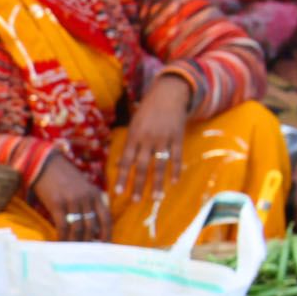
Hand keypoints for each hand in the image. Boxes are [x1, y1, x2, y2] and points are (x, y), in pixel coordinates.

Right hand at [32, 152, 110, 242]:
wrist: (45, 163)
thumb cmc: (62, 177)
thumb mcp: (81, 188)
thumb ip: (88, 204)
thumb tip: (90, 228)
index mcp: (95, 194)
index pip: (106, 218)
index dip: (107, 234)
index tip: (104, 246)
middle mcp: (86, 197)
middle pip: (91, 226)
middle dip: (88, 242)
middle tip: (84, 253)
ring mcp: (72, 200)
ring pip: (77, 228)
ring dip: (74, 242)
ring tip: (71, 251)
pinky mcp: (57, 203)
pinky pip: (62, 225)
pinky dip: (61, 237)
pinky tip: (59, 242)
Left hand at [112, 73, 190, 219]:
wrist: (168, 94)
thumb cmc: (147, 112)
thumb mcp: (134, 126)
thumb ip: (129, 145)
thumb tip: (121, 164)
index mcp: (134, 137)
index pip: (126, 161)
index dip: (122, 177)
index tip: (118, 193)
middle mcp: (147, 139)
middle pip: (141, 166)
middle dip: (138, 185)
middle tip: (135, 201)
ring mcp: (164, 139)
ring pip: (160, 164)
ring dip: (158, 182)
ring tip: (157, 197)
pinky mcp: (178, 137)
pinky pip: (177, 157)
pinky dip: (176, 170)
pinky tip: (174, 182)